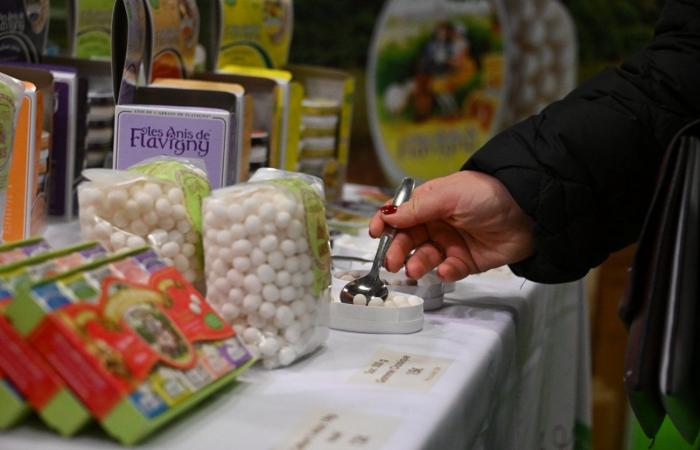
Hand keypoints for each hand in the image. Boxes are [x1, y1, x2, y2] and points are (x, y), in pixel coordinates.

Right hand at [369, 171, 533, 281]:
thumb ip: (417, 209)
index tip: (374, 233)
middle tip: (392, 262)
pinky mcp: (466, 261)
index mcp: (430, 203)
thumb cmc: (488, 194)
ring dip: (417, 264)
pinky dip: (444, 272)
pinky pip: (448, 270)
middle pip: (407, 240)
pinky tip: (446, 269)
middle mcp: (437, 223)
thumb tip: (386, 216)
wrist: (528, 211)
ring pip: (424, 257)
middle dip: (397, 250)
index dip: (385, 223)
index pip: (400, 214)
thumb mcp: (448, 196)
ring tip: (415, 268)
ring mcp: (451, 243)